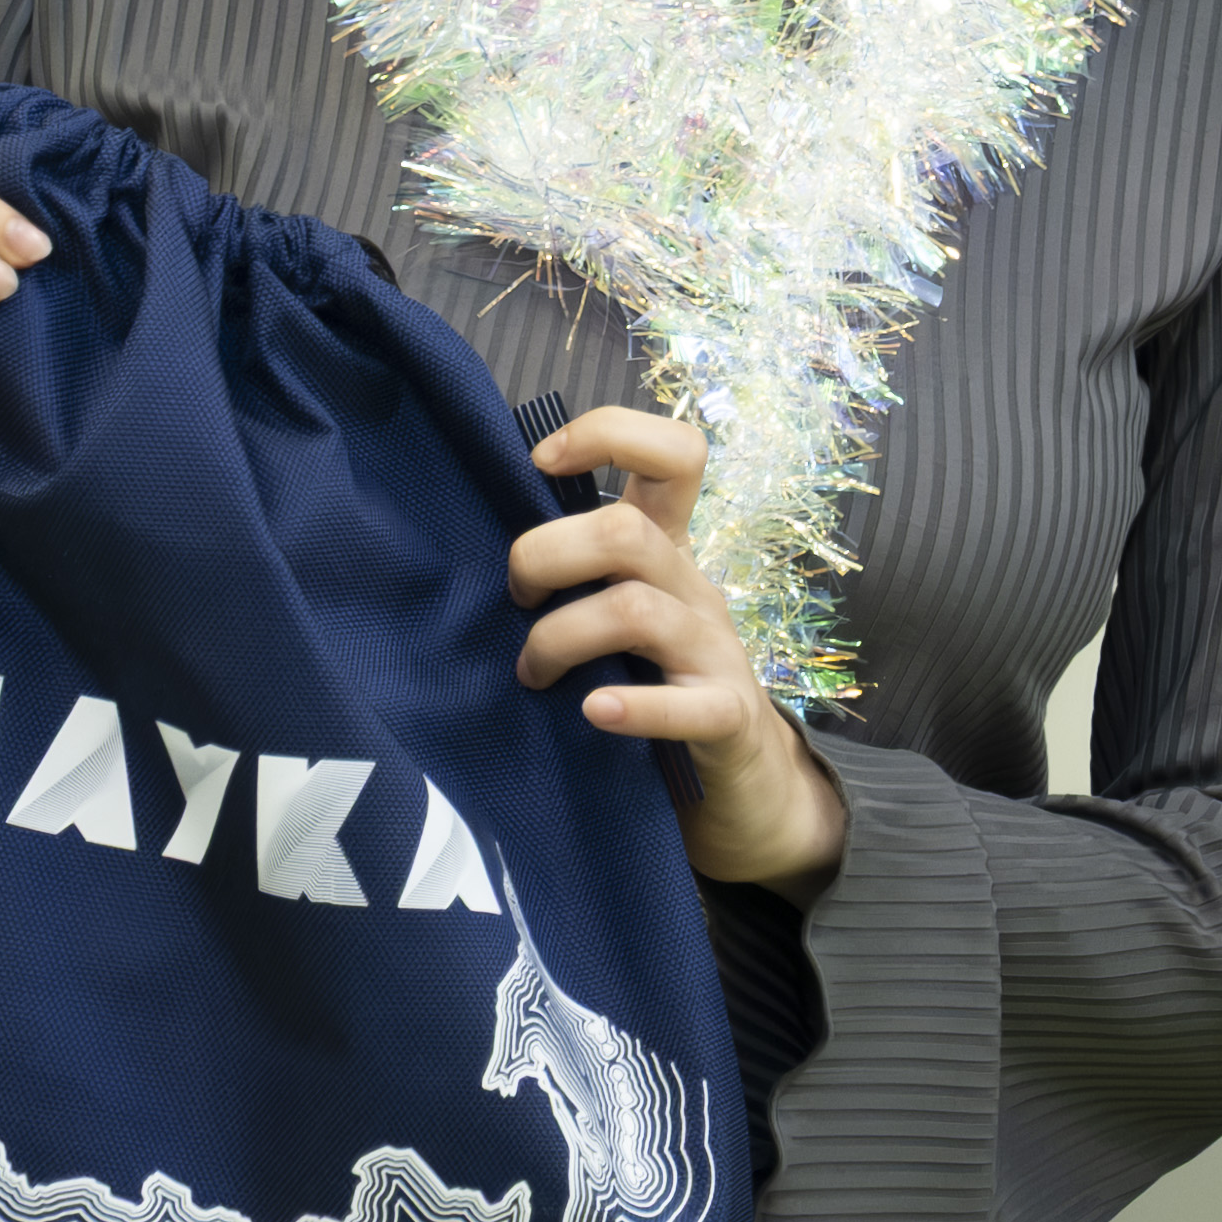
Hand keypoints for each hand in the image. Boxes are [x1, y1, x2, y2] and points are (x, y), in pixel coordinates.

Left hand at [510, 409, 849, 890]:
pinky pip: (689, 706)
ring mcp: (715, 652)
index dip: (609, 435)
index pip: (673, 454)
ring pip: (635, 610)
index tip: (541, 462)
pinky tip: (595, 714)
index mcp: (670, 551)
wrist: (747, 785)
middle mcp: (694, 588)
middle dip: (544, 558)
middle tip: (516, 603)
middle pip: (626, 532)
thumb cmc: (659, 687)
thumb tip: (474, 537)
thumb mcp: (626, 614)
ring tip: (532, 675)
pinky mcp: (728, 719)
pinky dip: (637, 708)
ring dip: (560, 639)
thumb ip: (579, 572)